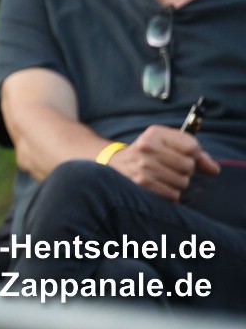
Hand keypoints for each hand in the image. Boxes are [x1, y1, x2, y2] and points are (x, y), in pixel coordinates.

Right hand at [106, 125, 220, 200]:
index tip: (182, 155)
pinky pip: (173, 195)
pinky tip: (158, 186)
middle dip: (184, 170)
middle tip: (169, 167)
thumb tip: (214, 169)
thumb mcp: (167, 145)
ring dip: (177, 183)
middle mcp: (147, 147)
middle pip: (189, 166)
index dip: (193, 154)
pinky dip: (170, 194)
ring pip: (183, 182)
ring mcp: (143, 166)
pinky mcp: (141, 184)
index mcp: (155, 133)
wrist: (114, 164)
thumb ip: (195, 153)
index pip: (192, 146)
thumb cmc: (148, 154)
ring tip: (162, 177)